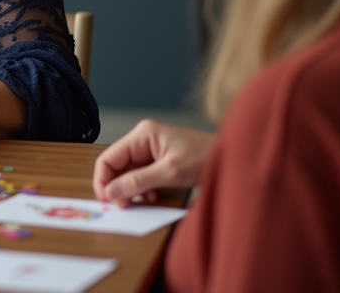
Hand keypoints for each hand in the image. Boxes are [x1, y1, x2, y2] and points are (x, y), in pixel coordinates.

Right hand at [93, 119, 214, 206]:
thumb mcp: (170, 172)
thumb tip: (112, 192)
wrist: (236, 160)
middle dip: (117, 186)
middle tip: (122, 205)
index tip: (107, 200)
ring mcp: (151, 150)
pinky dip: (142, 189)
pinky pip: (141, 176)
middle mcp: (143, 139)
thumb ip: (139, 182)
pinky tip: (151, 197)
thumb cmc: (207, 157)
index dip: (103, 180)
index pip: (109, 157)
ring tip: (139, 202)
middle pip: (117, 165)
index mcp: (142, 134)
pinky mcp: (160, 161)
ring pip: (128, 173)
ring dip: (130, 189)